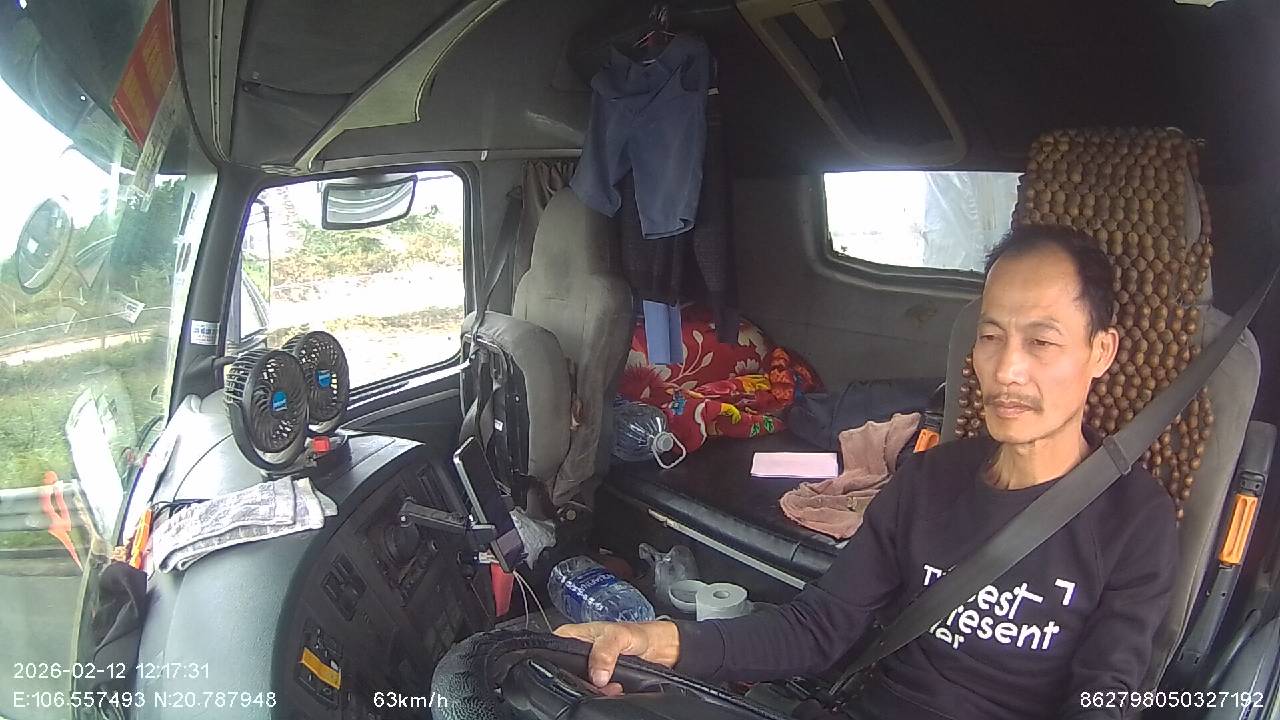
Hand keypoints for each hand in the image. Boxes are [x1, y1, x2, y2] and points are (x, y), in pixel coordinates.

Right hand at [552, 620, 679, 695]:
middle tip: (599, 682)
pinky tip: (615, 690)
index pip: (553, 647)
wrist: (659, 649)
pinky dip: (603, 694)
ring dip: (594, 690)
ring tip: (613, 686)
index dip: (558, 661)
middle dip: (581, 680)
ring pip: (581, 683)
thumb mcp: (619, 635)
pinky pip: (594, 691)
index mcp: (574, 634)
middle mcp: (578, 650)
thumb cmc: (637, 634)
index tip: (573, 671)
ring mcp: (589, 666)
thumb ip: (605, 652)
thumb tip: (597, 675)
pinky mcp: (600, 680)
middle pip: (567, 671)